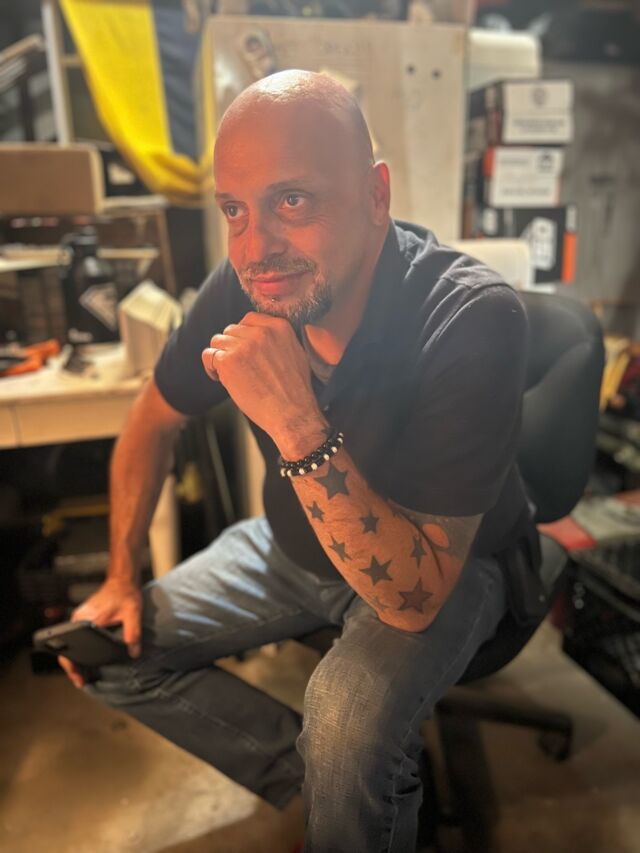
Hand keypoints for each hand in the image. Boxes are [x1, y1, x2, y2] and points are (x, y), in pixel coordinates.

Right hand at [58, 576, 141, 687]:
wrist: (122, 579)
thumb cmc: (126, 594)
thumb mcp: (133, 614)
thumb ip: (133, 633)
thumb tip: (133, 653)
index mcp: (85, 619)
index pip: (69, 647)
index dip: (72, 666)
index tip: (78, 678)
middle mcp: (78, 618)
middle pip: (67, 648)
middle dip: (73, 667)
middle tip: (82, 681)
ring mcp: (79, 617)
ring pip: (71, 643)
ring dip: (77, 659)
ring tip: (85, 675)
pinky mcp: (84, 617)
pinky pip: (77, 637)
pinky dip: (80, 649)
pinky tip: (88, 659)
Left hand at [201, 313, 325, 448]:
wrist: (292, 414)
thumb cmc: (295, 391)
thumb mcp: (296, 353)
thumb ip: (278, 339)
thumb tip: (258, 335)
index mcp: (279, 326)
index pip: (248, 319)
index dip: (243, 336)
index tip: (244, 351)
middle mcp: (261, 332)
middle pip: (231, 330)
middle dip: (231, 347)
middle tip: (238, 367)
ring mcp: (243, 346)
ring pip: (217, 341)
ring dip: (220, 357)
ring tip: (228, 374)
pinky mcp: (229, 362)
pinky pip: (208, 355)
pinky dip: (210, 367)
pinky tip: (219, 378)